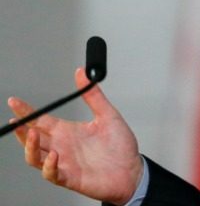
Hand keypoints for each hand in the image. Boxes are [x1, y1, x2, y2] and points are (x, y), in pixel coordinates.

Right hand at [8, 68, 142, 204]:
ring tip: (32, 134)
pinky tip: (54, 155)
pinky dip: (49, 166)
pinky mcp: (71, 177)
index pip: (42, 120)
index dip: (27, 112)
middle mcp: (63, 146)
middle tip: (17, 121)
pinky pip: (52, 174)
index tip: (14, 101)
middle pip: (33, 139)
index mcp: (68, 131)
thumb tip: (83, 73)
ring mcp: (65, 163)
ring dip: (30, 147)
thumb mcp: (108, 115)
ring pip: (35, 157)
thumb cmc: (120, 146)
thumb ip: (93, 95)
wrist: (133, 170)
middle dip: (22, 130)